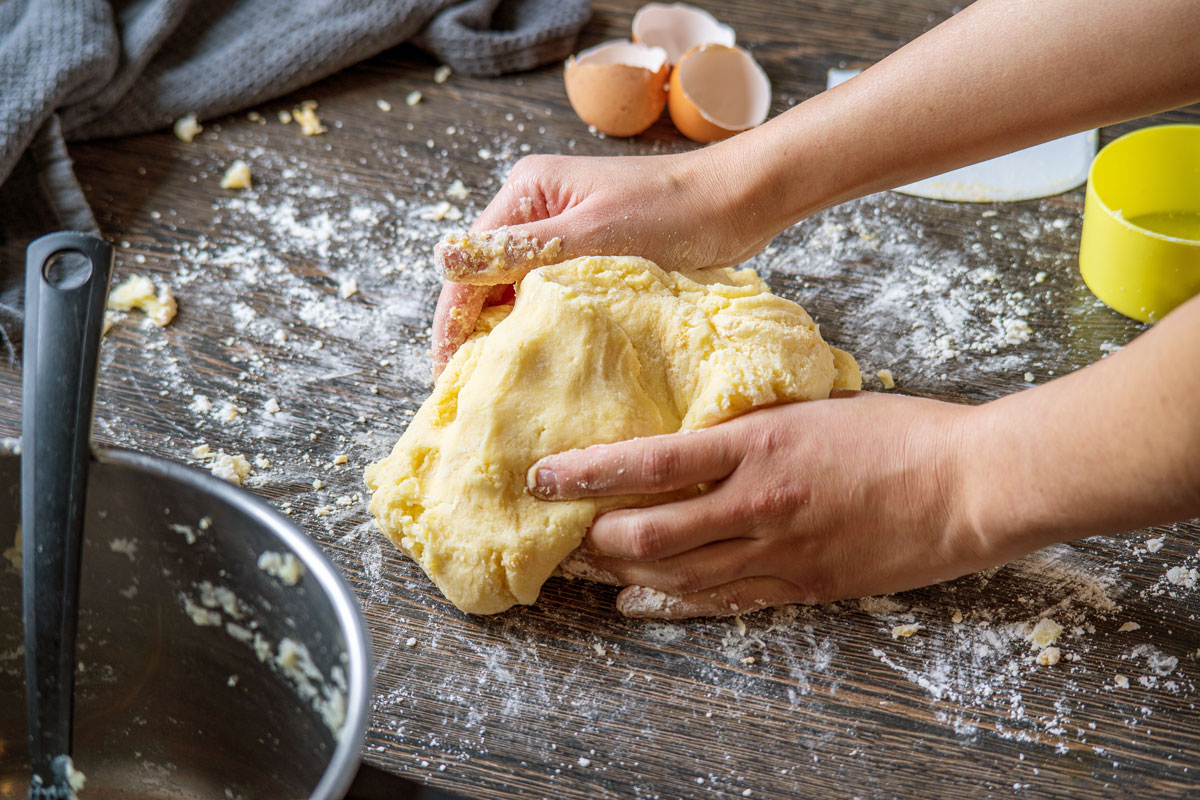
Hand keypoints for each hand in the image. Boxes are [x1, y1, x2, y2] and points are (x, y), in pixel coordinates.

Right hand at [431, 148, 777, 374]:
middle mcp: (536, 208)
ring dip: (510, 332)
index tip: (448, 373)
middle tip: (470, 390)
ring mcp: (563, 232)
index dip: (453, 321)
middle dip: (475, 331)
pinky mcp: (590, 254)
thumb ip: (519, 250)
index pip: (470, 265)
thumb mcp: (590, 234)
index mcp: (526, 192)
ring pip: (517, 290)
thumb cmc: (672, 212)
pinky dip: (544, 325)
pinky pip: (550, 295)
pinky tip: (542, 360)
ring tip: (500, 385)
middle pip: (487, 278)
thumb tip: (443, 259)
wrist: (737, 203)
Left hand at [528, 392, 984, 618]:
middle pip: (648, 533)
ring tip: (585, 568)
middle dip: (593, 538)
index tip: (544, 476)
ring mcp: (779, 551)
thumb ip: (750, 426)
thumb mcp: (810, 408)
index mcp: (758, 444)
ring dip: (622, 574)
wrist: (967, 485)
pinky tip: (638, 601)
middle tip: (559, 533)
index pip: (649, 461)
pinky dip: (672, 603)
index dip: (587, 472)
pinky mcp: (802, 586)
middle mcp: (757, 503)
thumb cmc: (897, 433)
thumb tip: (696, 431)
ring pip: (676, 575)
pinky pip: (722, 602)